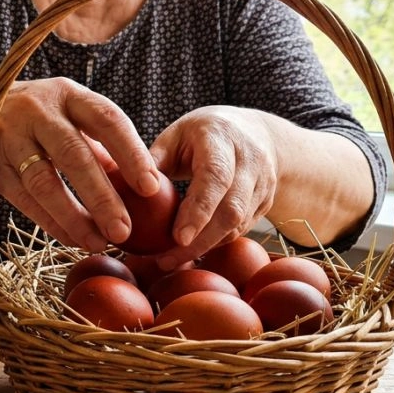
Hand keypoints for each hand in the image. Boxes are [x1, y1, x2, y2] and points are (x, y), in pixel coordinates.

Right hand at [0, 78, 161, 251]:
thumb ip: (98, 146)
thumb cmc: (32, 120)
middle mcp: (38, 111)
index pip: (107, 120)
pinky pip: (25, 200)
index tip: (152, 187)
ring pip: (45, 182)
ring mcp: (10, 136)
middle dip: (102, 196)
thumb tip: (140, 186)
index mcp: (67, 94)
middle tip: (125, 230)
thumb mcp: (65, 117)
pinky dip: (51, 223)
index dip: (131, 154)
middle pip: (75, 155)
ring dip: (75, 217)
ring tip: (99, 242)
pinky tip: (73, 239)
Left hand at [149, 105, 279, 264]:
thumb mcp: (176, 135)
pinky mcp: (266, 203)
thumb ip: (154, 161)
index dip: (199, 209)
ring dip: (206, 246)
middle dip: (200, 240)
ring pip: (238, 225)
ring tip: (171, 259)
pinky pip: (242, 229)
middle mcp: (250, 160)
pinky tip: (192, 250)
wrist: (258, 132)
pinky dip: (216, 242)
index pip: (215, 177)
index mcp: (222, 138)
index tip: (178, 237)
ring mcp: (263, 183)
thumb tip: (127, 191)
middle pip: (231, 209)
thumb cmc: (205, 133)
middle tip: (167, 260)